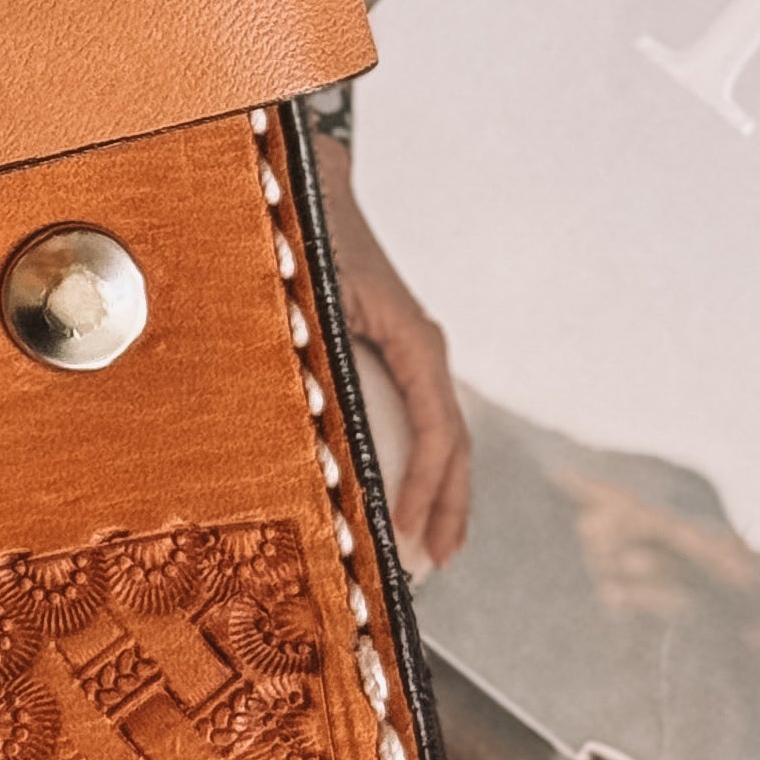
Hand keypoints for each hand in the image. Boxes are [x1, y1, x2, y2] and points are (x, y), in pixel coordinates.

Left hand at [318, 146, 472, 574]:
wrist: (313, 193)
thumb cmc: (306, 246)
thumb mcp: (312, 307)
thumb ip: (319, 362)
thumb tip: (310, 433)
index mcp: (416, 344)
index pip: (438, 432)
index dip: (427, 489)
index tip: (409, 535)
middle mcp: (425, 353)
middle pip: (453, 446)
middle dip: (446, 509)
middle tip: (430, 566)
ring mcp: (415, 356)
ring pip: (442, 438)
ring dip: (441, 495)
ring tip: (429, 550)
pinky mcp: (397, 359)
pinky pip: (419, 421)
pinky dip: (420, 466)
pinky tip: (402, 499)